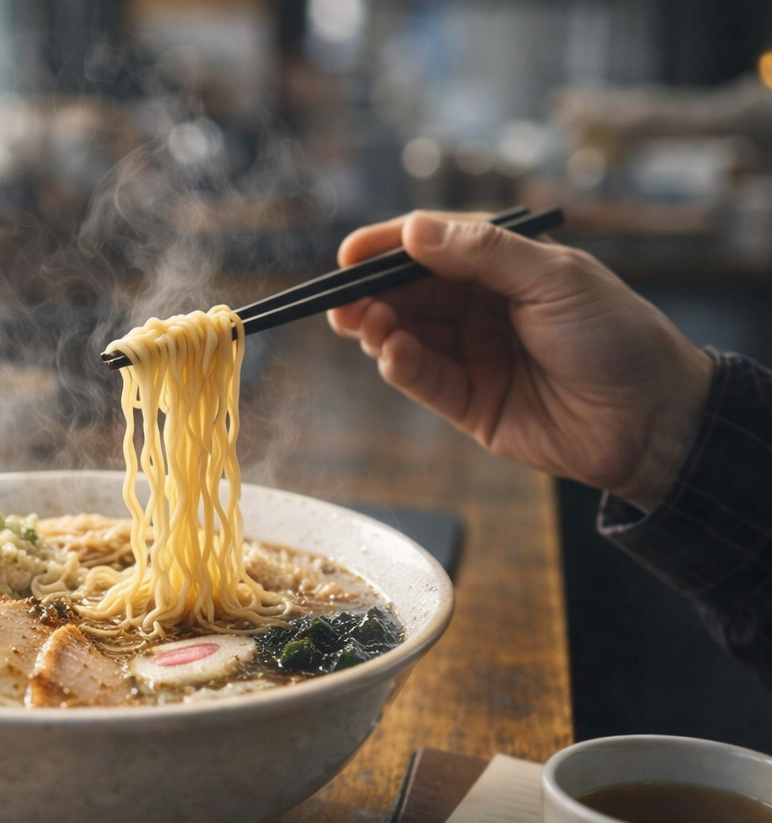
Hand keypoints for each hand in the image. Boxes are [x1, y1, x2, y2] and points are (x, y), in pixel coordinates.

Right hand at [326, 212, 713, 511]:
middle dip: (370, 292)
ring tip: (365, 324)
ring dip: (378, 327)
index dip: (387, 247)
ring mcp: (472, 354)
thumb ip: (483, 254)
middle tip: (342, 298)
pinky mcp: (467, 402)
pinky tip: (391, 352)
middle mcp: (482, 307)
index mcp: (505, 266)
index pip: (433, 246)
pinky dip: (400, 364)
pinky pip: (422, 378)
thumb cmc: (617, 337)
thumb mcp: (555, 279)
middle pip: (408, 291)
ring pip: (406, 334)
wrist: (652, 420)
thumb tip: (415, 229)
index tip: (349, 254)